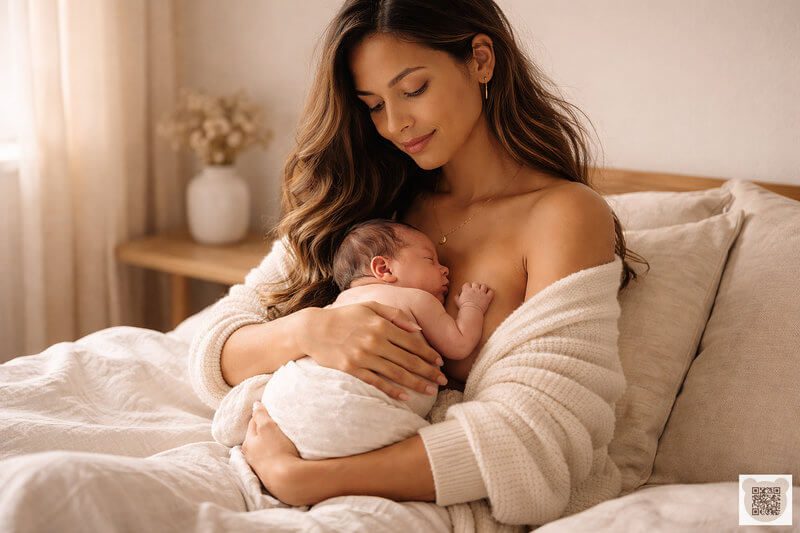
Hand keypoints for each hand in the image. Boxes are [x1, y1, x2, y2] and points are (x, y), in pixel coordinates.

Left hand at [241, 400, 305, 505]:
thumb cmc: (277, 451)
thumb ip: (260, 415)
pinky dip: (275, 453)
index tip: (270, 410)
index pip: (253, 422)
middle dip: (264, 429)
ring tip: (280, 437)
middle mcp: (250, 455)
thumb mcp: (268, 427)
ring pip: (263, 448)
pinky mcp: (270, 474)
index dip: (261, 414)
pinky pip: (271, 458)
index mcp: (248, 442)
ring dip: (270, 442)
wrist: (287, 480)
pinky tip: (282, 452)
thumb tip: (255, 404)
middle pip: (257, 436)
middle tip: (276, 422)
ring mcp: (260, 466)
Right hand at [296, 302, 446, 400]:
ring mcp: (364, 356)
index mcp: (381, 325)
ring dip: (416, 383)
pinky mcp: (352, 369)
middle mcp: (375, 341)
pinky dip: (392, 390)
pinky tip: (405, 397)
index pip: (412, 342)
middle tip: (442, 381)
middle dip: (428, 371)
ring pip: (396, 373)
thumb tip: (417, 328)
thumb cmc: (344, 316)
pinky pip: (377, 382)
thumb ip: (395, 315)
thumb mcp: (370, 306)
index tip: (440, 363)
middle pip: (408, 360)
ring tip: (430, 391)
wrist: (313, 329)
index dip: (428, 353)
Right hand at [455, 282, 493, 313]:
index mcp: (466, 290)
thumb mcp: (457, 302)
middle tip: (475, 290)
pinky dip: (490, 292)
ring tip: (482, 291)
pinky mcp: (487, 298)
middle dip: (475, 286)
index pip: (467, 284)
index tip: (467, 290)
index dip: (467, 287)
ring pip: (484, 286)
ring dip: (483, 288)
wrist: (471, 312)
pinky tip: (488, 294)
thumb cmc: (463, 307)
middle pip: (475, 283)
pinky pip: (491, 292)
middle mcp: (474, 290)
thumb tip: (456, 295)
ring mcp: (481, 293)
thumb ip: (456, 297)